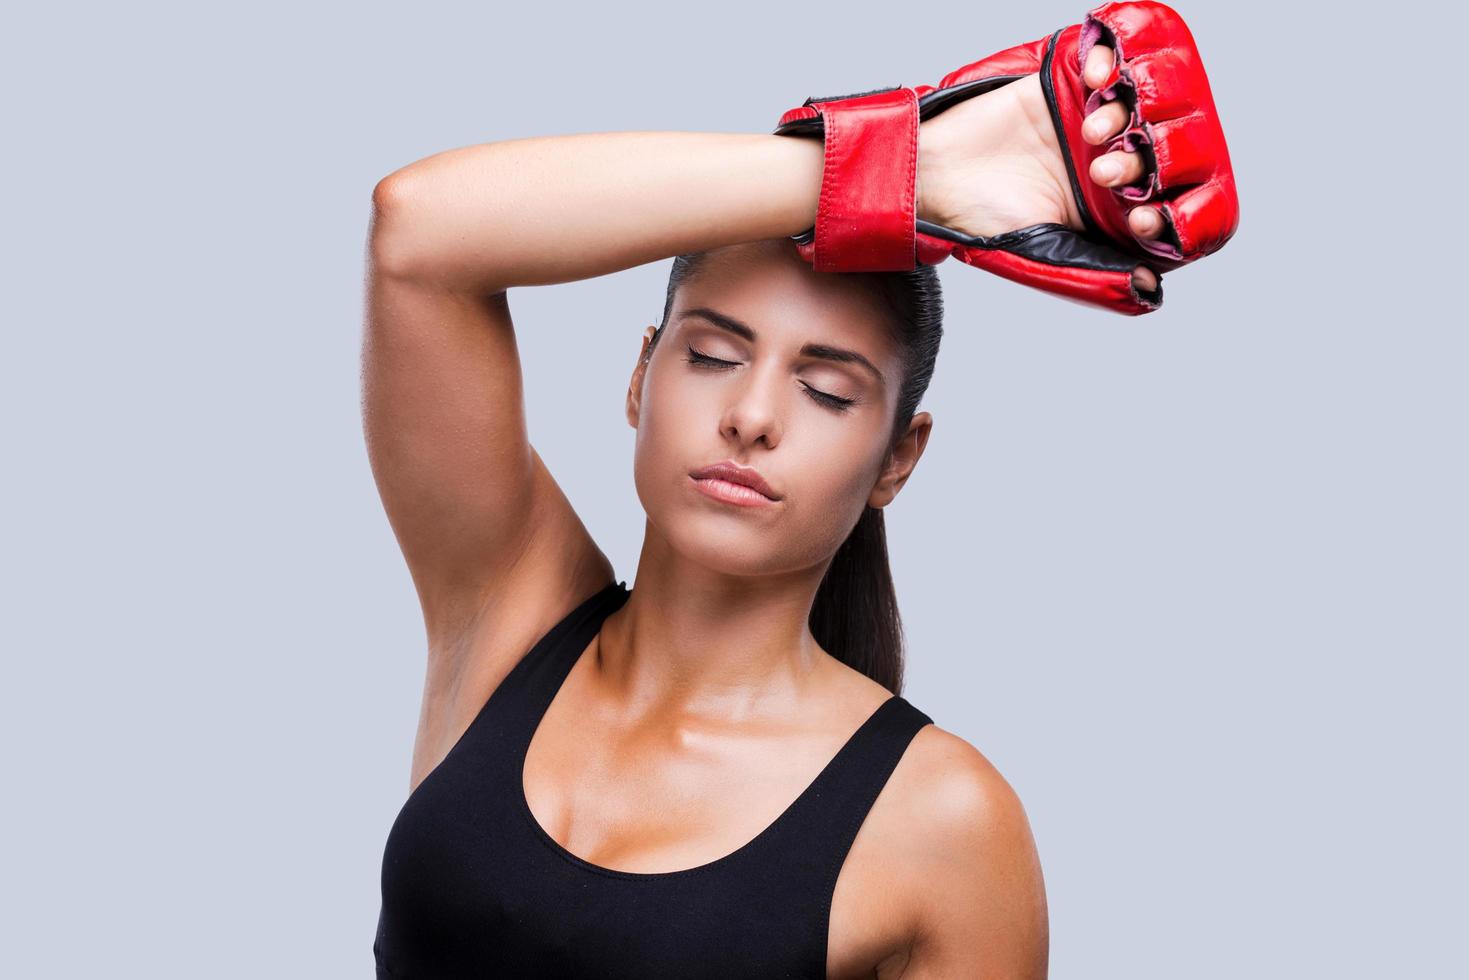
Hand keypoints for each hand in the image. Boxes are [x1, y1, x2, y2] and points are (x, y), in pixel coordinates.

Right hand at [917, 37, 1161, 293]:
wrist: (936, 171)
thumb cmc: (982, 220)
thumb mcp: (1043, 252)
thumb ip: (1095, 271)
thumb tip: (1148, 287)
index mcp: (1111, 211)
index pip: (1169, 205)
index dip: (1172, 210)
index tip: (1142, 218)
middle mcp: (1111, 166)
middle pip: (1166, 152)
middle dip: (1149, 160)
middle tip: (1104, 172)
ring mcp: (1094, 123)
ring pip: (1147, 107)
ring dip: (1130, 114)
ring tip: (1091, 129)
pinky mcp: (1071, 83)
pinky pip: (1115, 62)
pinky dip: (1115, 64)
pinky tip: (1096, 81)